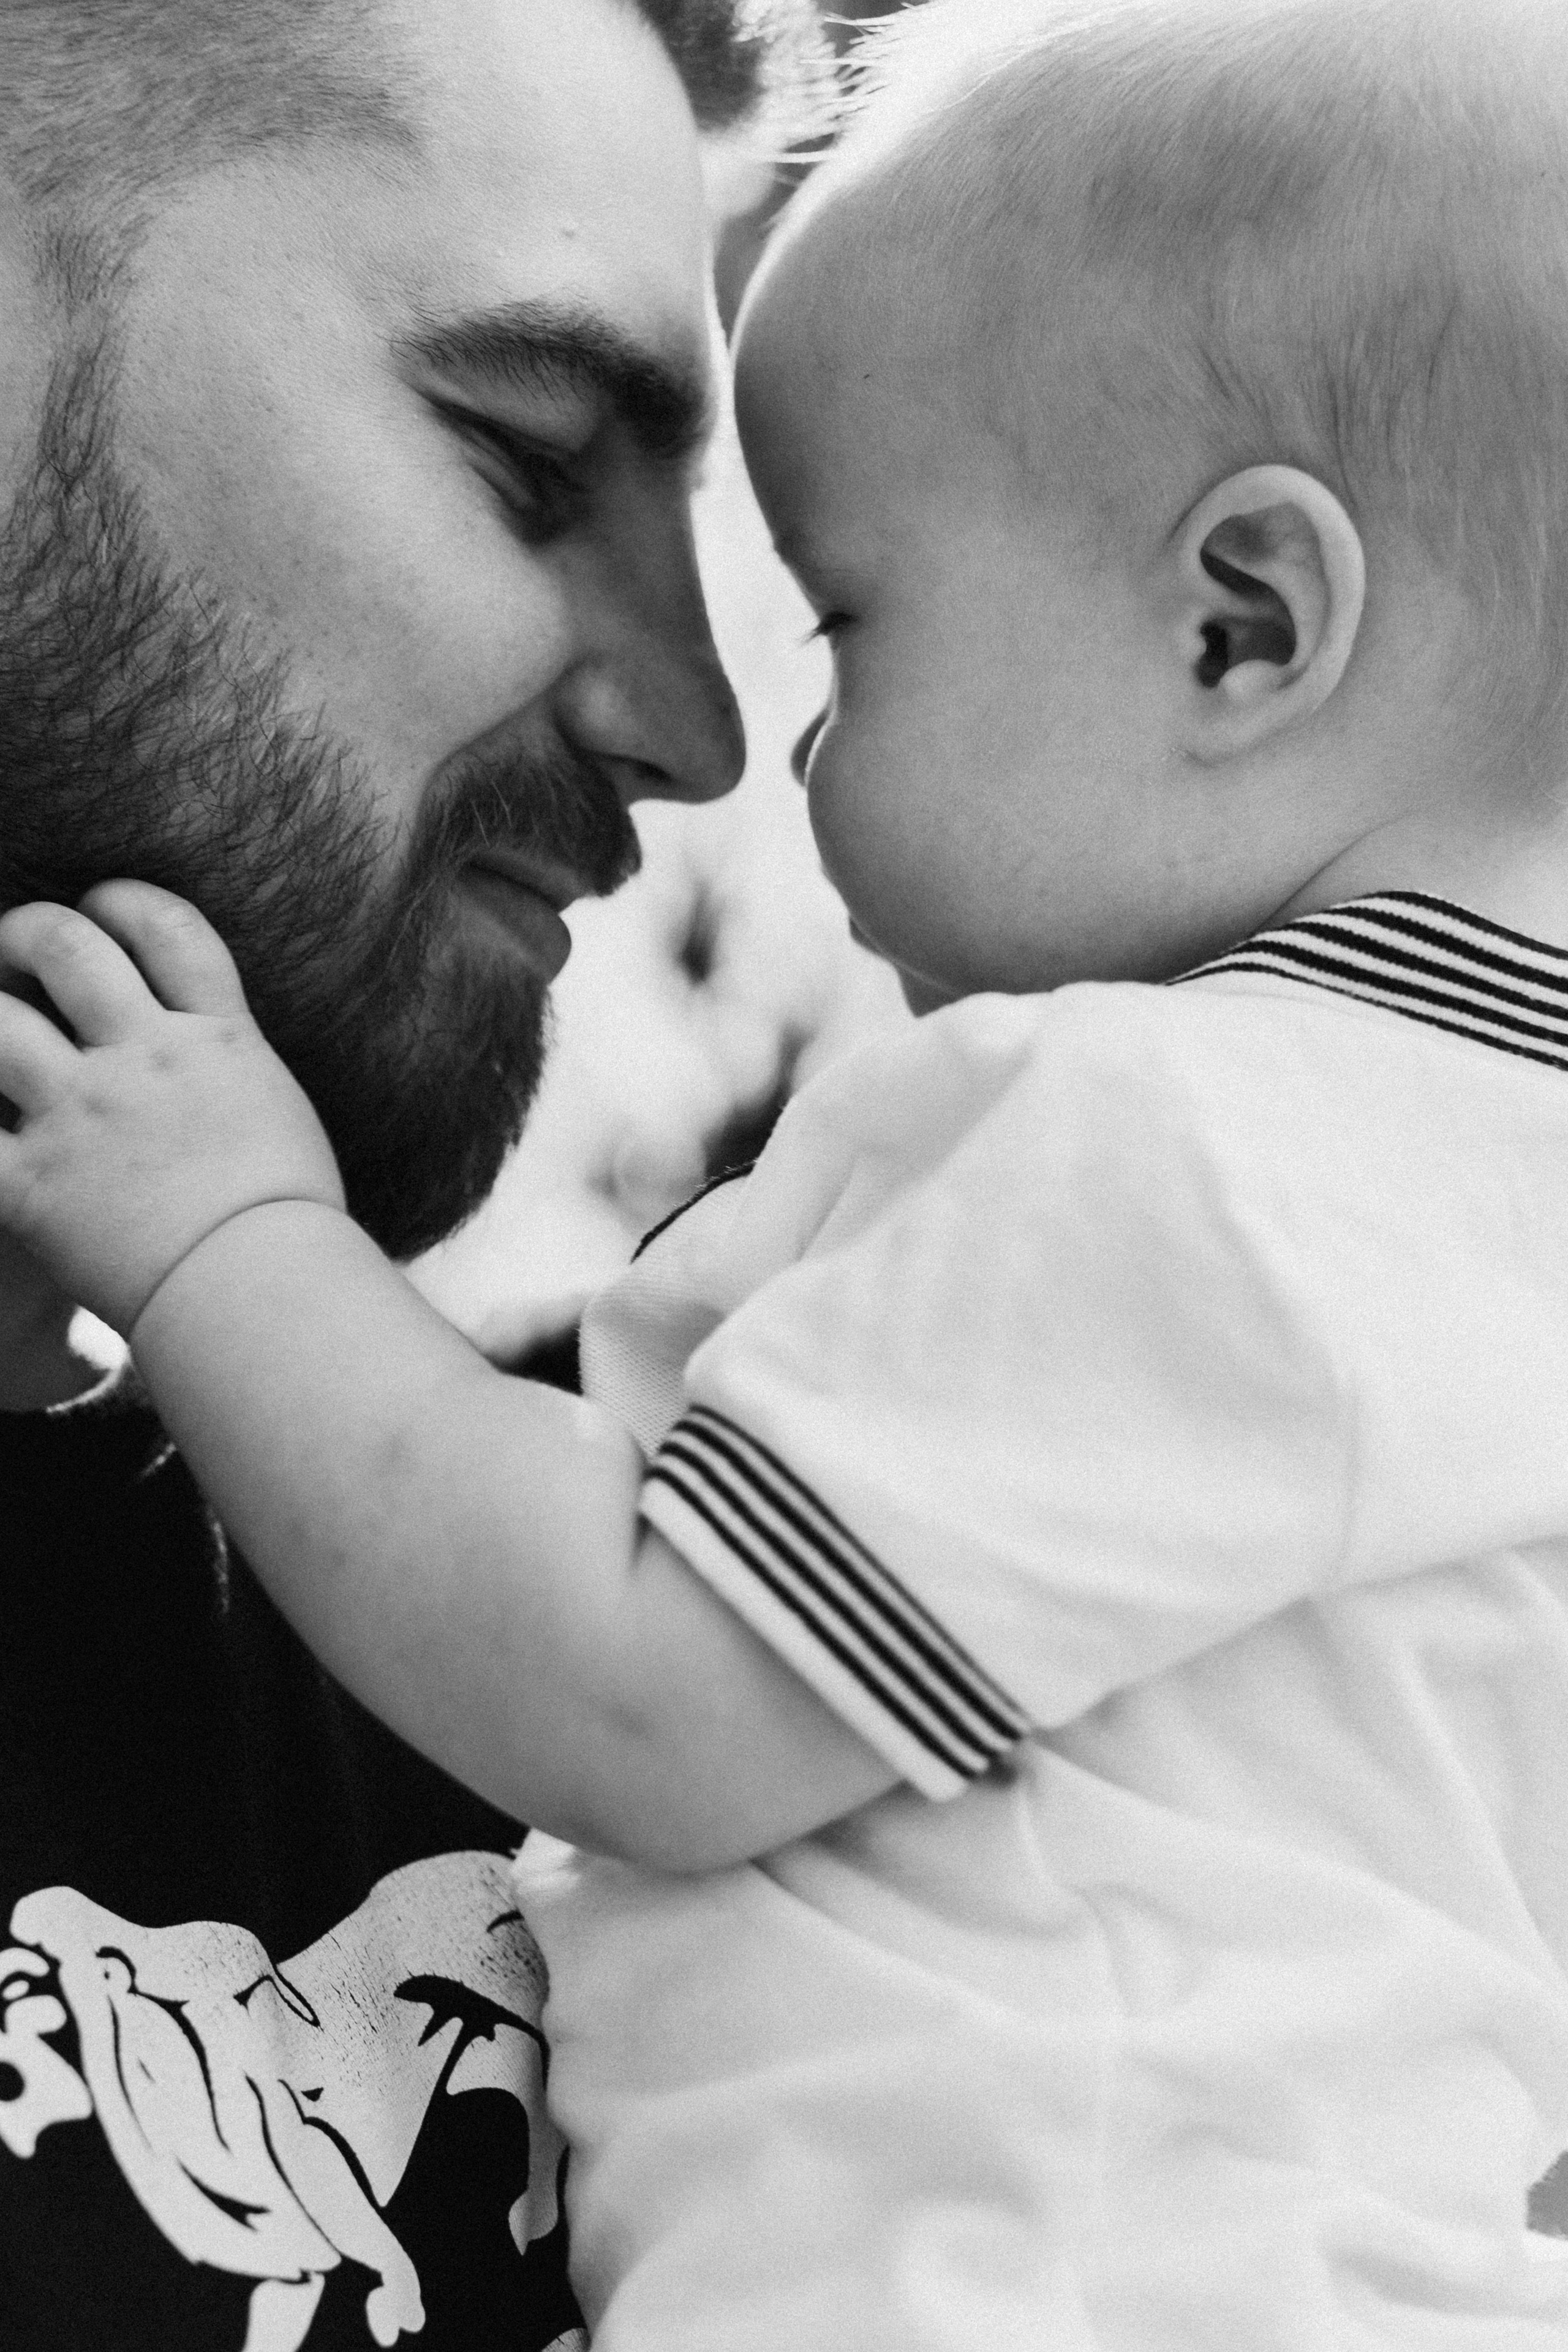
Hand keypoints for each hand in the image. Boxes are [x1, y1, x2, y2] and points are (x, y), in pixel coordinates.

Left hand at [0, 881, 344, 1335]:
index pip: (165, 927)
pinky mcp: (33, 1184)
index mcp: (219, 1039)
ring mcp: (84, 1116)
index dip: (125, 902)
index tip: (103, 908)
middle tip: (16, 951)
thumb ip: (235, 1073)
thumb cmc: (292, 1226)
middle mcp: (146, 1060)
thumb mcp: (283, 1117)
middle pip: (67, 946)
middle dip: (27, 932)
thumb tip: (219, 1064)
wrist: (264, 1294)